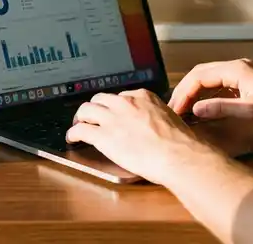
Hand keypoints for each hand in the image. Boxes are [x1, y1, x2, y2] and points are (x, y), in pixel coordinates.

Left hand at [66, 90, 215, 185]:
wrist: (177, 156)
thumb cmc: (180, 143)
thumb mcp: (170, 117)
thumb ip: (155, 115)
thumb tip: (153, 122)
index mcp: (142, 96)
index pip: (120, 96)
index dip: (114, 106)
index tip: (113, 113)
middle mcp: (124, 103)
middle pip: (100, 99)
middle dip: (95, 108)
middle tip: (92, 117)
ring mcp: (111, 118)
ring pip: (86, 110)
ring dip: (81, 117)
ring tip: (78, 124)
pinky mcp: (103, 136)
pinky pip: (81, 130)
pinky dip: (73, 133)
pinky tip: (72, 138)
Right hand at [169, 59, 252, 132]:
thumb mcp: (251, 111)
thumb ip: (221, 109)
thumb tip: (195, 109)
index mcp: (235, 69)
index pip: (198, 76)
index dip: (184, 92)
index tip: (175, 108)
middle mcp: (237, 66)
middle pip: (201, 73)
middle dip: (185, 90)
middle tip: (175, 108)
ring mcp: (243, 72)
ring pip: (210, 77)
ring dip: (196, 91)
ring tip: (185, 108)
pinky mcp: (248, 80)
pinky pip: (220, 83)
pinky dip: (208, 93)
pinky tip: (204, 106)